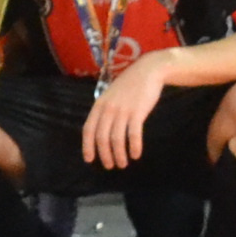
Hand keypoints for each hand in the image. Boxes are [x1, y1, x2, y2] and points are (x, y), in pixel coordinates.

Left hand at [83, 53, 169, 167]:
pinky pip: (133, 134)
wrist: (148, 71)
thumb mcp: (111, 95)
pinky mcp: (137, 112)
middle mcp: (108, 109)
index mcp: (99, 105)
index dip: (87, 146)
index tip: (89, 160)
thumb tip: (100, 131)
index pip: (88, 129)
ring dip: (119, 155)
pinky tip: (136, 155)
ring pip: (116, 139)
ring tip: (122, 164)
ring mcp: (122, 110)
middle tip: (110, 165)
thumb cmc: (130, 85)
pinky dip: (134, 146)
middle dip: (104, 155)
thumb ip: (105, 110)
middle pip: (102, 138)